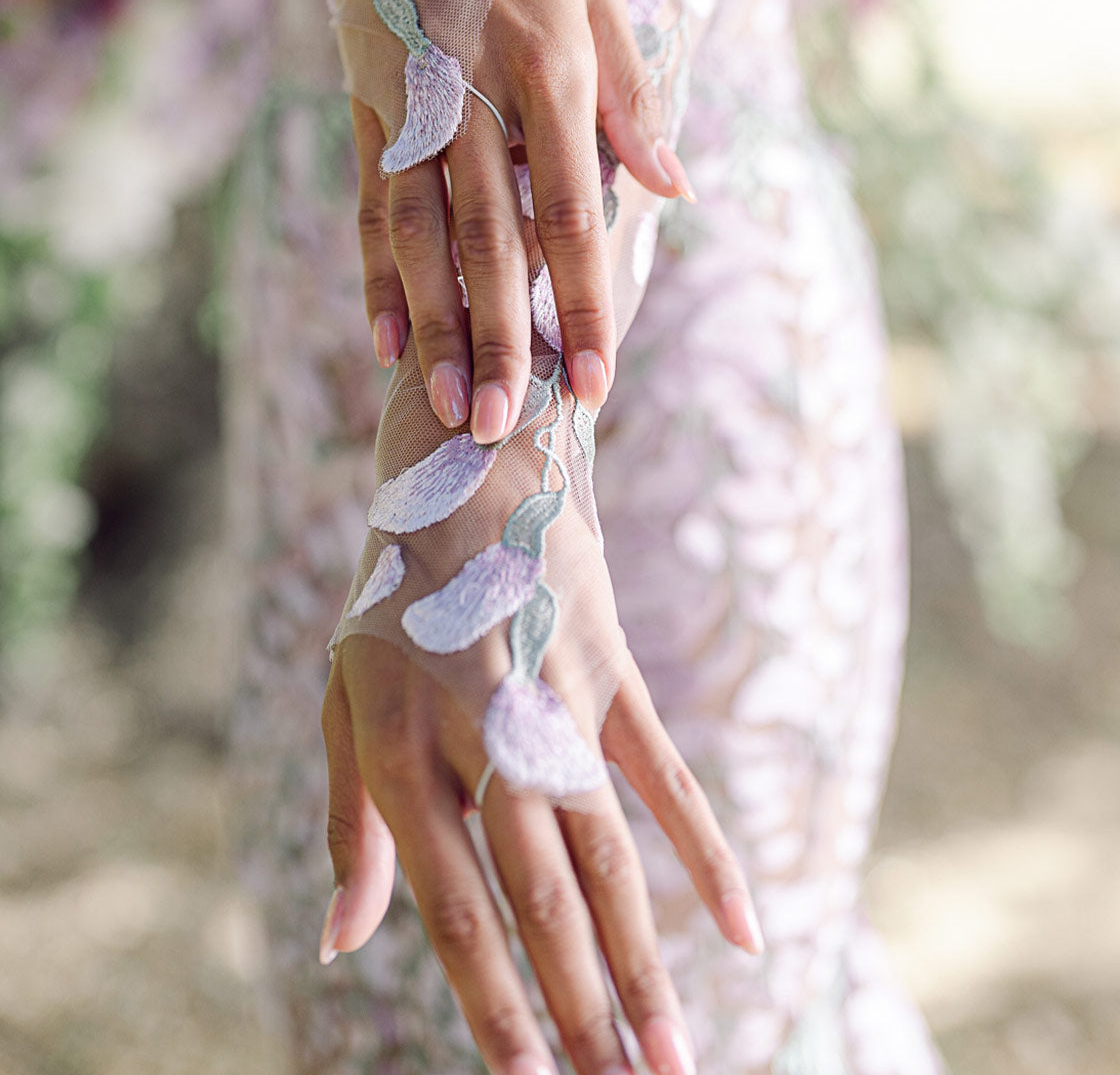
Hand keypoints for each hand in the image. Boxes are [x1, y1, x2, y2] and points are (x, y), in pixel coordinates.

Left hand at [320, 636, 762, 1074]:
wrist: (467, 471)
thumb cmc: (395, 604)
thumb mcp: (347, 699)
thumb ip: (351, 825)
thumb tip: (340, 943)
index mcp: (404, 749)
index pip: (458, 911)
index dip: (497, 1009)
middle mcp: (485, 732)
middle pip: (546, 903)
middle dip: (584, 1016)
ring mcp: (558, 699)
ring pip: (611, 858)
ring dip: (645, 967)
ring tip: (675, 1061)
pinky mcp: (610, 670)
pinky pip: (667, 777)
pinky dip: (707, 856)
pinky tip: (746, 933)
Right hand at [352, 0, 693, 442]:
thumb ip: (633, 98)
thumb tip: (676, 190)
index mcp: (550, 71)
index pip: (573, 213)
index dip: (586, 303)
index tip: (597, 381)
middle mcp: (475, 97)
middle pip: (489, 240)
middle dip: (499, 338)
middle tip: (502, 426)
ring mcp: (409, 108)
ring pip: (418, 235)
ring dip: (433, 326)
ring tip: (445, 406)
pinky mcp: (365, 113)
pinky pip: (368, 207)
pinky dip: (374, 278)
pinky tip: (385, 344)